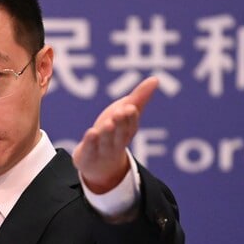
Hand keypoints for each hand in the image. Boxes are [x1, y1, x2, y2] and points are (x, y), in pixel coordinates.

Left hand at [72, 76, 158, 193]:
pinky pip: (89, 150)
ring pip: (106, 142)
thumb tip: (156, 79)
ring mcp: (103, 151)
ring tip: (108, 123)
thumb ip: (139, 97)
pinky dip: (91, 143)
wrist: (99, 164)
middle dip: (121, 124)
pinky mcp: (88, 156)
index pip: (131, 125)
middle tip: (120, 112)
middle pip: (120, 134)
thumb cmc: (114, 132)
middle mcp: (117, 142)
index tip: (131, 107)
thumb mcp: (125, 113)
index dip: (131, 118)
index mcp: (128, 131)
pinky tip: (91, 133)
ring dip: (108, 133)